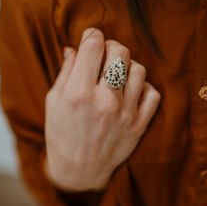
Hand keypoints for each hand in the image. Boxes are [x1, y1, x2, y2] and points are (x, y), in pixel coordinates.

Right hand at [44, 28, 160, 190]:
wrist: (79, 170)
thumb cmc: (62, 134)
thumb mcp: (54, 102)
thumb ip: (66, 72)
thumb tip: (75, 47)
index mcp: (79, 94)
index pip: (93, 46)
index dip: (92, 35)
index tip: (90, 38)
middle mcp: (105, 102)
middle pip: (120, 52)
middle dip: (110, 46)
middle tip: (103, 55)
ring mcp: (125, 114)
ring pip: (139, 69)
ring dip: (127, 66)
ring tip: (116, 74)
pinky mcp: (139, 125)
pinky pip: (152, 93)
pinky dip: (143, 87)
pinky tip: (130, 91)